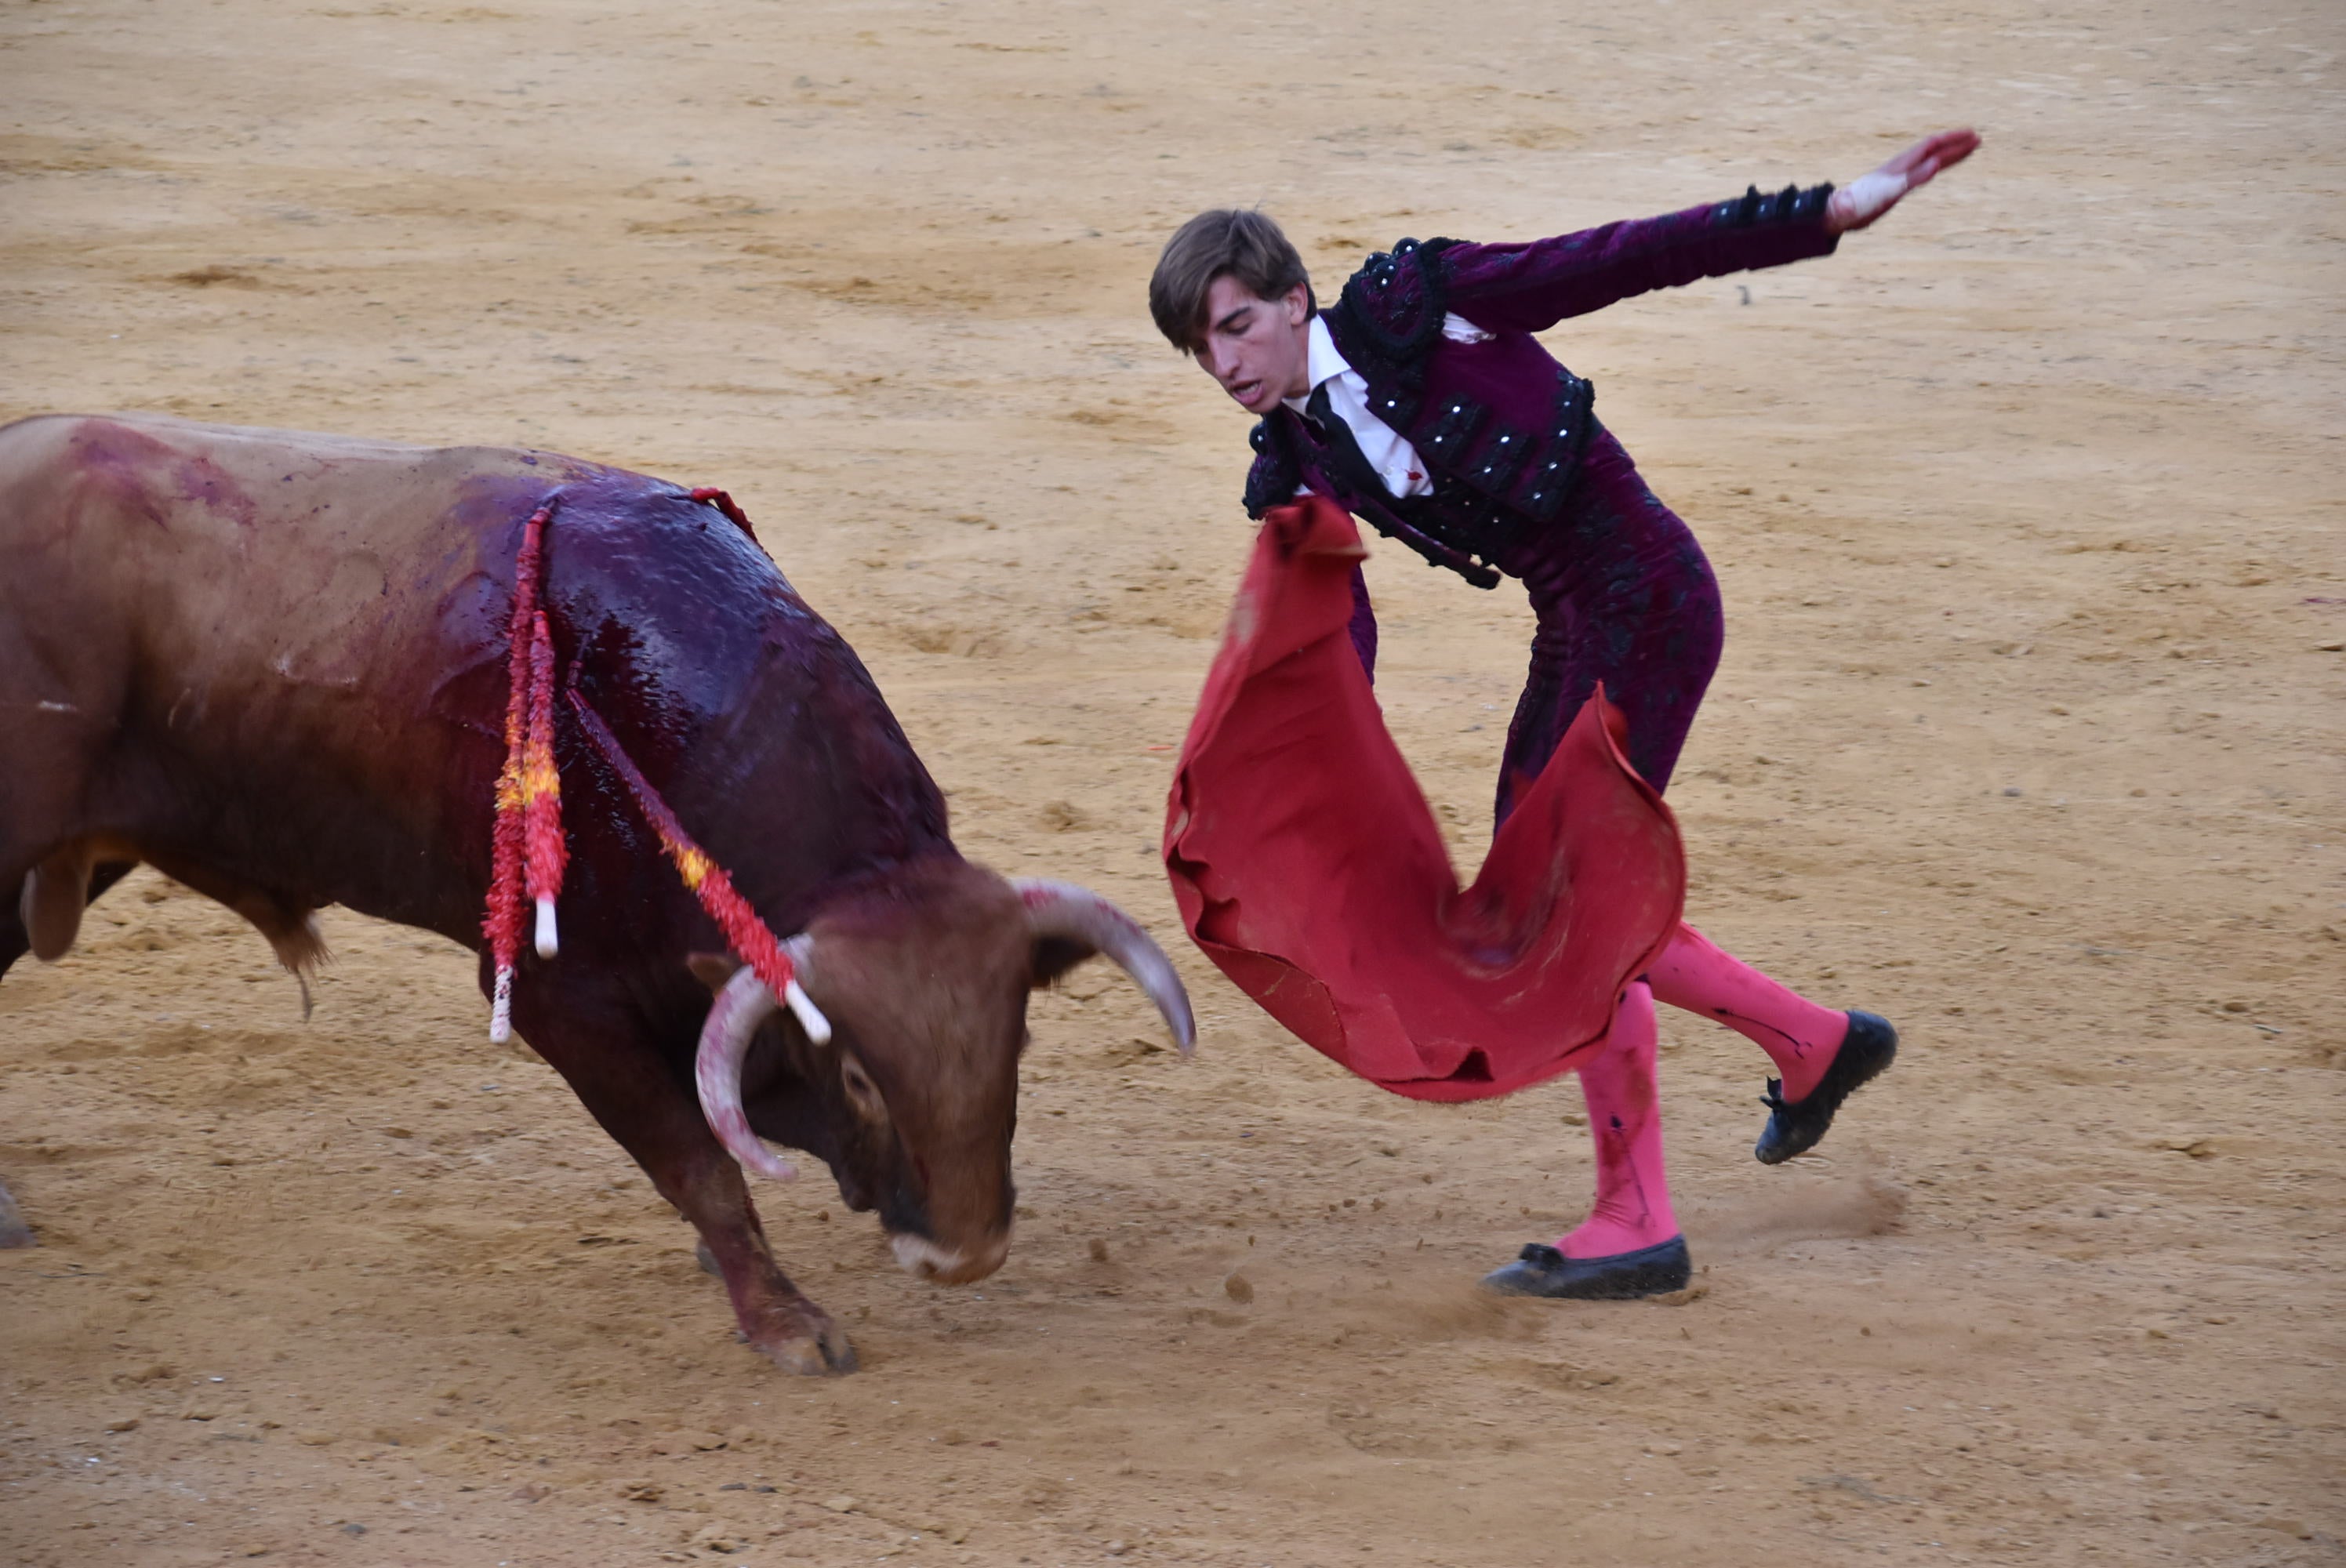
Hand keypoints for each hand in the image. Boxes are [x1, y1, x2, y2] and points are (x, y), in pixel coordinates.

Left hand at [1825, 128, 1979, 234]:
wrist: (1840, 213)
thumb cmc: (1863, 203)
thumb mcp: (1891, 191)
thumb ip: (1914, 177)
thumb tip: (1937, 164)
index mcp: (1903, 164)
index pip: (1933, 146)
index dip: (1953, 140)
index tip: (1973, 136)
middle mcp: (1901, 166)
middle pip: (1933, 151)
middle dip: (1955, 145)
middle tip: (1977, 140)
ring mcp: (1897, 176)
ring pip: (1927, 161)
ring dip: (1946, 155)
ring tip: (1963, 151)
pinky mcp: (1893, 187)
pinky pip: (1919, 173)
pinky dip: (1932, 168)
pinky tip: (1934, 169)